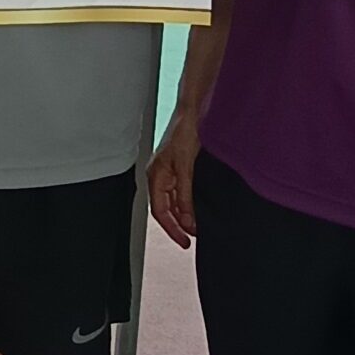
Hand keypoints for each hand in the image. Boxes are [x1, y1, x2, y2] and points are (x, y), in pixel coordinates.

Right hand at [149, 112, 200, 248]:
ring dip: (184, 215)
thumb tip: (187, 219)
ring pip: (173, 201)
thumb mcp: (186, 167)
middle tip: (191, 239)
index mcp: (155, 176)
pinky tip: (199, 207)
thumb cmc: (185, 132)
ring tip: (198, 227)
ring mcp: (170, 171)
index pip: (160, 211)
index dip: (172, 228)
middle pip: (165, 208)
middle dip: (178, 224)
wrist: (195, 112)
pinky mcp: (181, 167)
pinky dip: (188, 203)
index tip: (184, 242)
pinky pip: (181, 192)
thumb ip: (185, 194)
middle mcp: (160, 175)